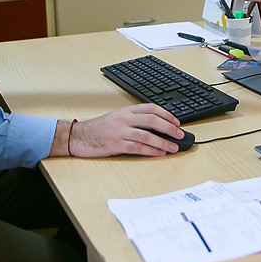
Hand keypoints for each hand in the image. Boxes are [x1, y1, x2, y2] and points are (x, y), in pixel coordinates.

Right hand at [60, 104, 182, 156]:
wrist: (79, 136)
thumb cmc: (100, 128)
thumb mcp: (117, 117)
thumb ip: (134, 119)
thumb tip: (157, 127)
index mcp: (126, 110)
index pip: (151, 108)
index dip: (166, 114)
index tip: (177, 122)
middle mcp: (124, 118)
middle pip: (152, 120)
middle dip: (169, 128)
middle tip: (180, 135)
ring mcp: (120, 131)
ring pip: (147, 134)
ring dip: (163, 142)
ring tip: (173, 147)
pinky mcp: (116, 144)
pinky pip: (138, 147)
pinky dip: (151, 150)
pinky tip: (159, 153)